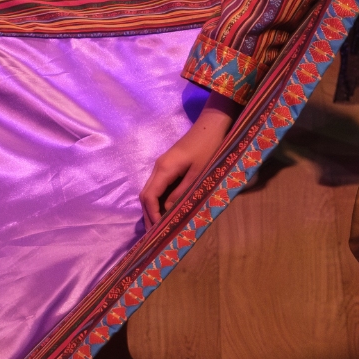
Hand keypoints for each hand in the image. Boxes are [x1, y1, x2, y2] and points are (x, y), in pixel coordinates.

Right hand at [139, 96, 239, 226]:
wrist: (212, 124)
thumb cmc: (208, 148)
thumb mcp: (198, 173)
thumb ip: (182, 193)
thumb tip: (167, 211)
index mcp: (164, 169)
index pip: (149, 196)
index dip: (151, 215)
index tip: (156, 231)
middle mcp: (158, 167)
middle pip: (146, 194)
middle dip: (149, 214)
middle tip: (154, 234)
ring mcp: (162, 164)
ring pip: (150, 190)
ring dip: (153, 207)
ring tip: (159, 225)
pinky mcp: (168, 163)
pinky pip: (158, 184)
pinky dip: (158, 199)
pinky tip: (166, 209)